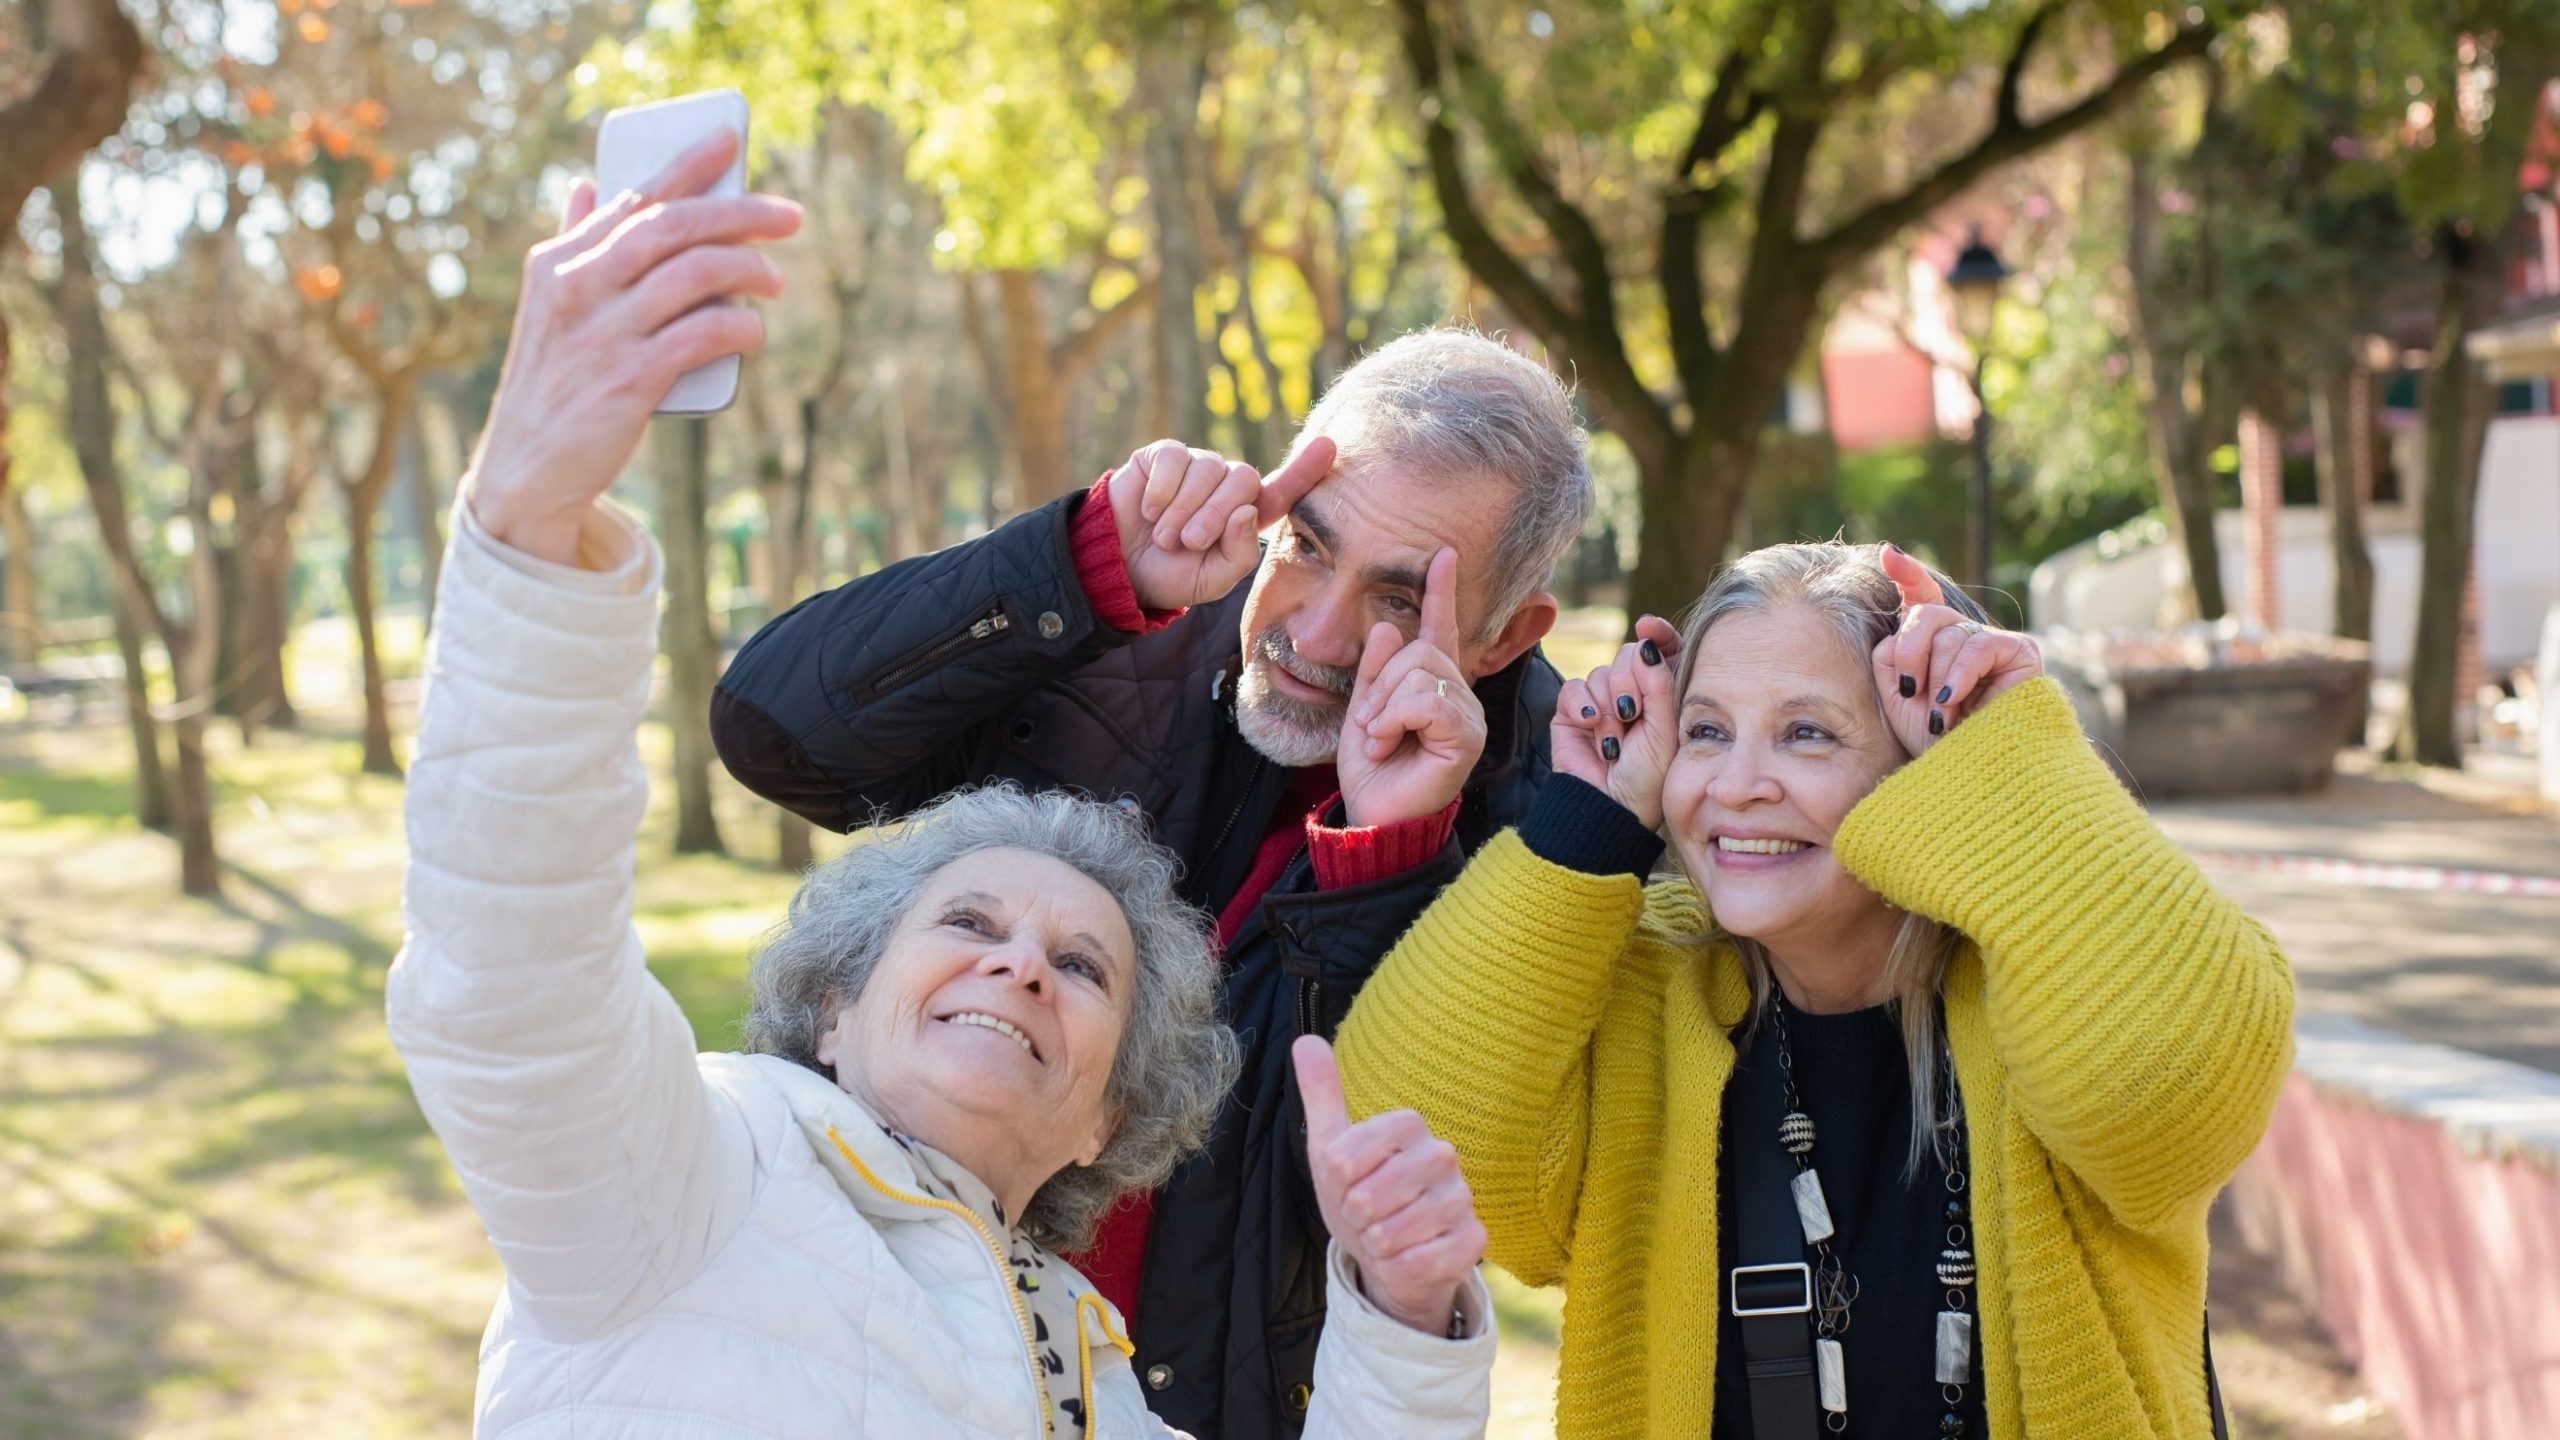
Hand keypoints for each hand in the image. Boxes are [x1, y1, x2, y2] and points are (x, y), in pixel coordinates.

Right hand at [462, 130, 803, 563]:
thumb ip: (573, 245)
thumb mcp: (549, 306)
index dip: (687, 165)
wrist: (526, 468)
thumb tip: (583, 185)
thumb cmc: (553, 383)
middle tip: (789, 216)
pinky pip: (703, 334)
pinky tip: (755, 330)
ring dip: (749, 270)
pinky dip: (739, 326)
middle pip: (673, 226)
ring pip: (695, 273)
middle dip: (740, 212)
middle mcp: (578, 287)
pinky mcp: (629, 380)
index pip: (633, 197)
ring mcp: (603, 332)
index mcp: (559, 262)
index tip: (730, 140)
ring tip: (776, 280)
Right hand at [1107, 435, 1334, 610]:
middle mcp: (1226, 486)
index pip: (1283, 490)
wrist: (1119, 568)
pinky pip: (1175, 458)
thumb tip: (1247, 510)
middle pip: (1243, 480)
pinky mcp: (1164, 455)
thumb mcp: (1212, 579)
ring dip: (1184, 509)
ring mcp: (1197, 467)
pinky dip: (1162, 490)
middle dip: (1215, 515)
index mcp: (1246, 516)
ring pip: (1208, 469)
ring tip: (1165, 536)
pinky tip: (1150, 510)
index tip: (1328, 446)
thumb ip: (1240, 553)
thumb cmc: (1171, 575)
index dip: (1305, 469)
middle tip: (1189, 543)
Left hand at [1294, 1036, 1484, 1336]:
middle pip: (1368, 1197)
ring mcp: (1462, 1198)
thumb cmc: (1360, 1195)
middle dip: (1354, 1218)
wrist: (1390, 1255)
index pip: (1346, 1157)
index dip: (1336, 1182)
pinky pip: (1422, 1261)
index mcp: (1408, 1126)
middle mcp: (1442, 1155)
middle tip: (1364, 1217)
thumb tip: (1305, 1041)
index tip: (1345, 1185)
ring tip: (1384, 1237)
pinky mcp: (1474, 1240)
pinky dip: (1400, 1267)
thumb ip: (1321, 1094)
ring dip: (1376, 1244)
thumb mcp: (1331, 1147)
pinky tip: (1404, 1259)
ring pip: (1394, 1233)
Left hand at [1337, 548, 1485, 827]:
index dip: (1441, 592)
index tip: (1443, 555)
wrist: (1373, 813)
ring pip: (1422, 672)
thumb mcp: (1363, 708)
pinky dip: (1395, 718)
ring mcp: (1467, 714)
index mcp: (1433, 684)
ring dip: (1384, 706)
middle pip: (1420, 650)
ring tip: (1380, 738)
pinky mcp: (1467, 736)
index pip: (1440, 630)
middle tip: (1371, 723)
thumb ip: (1375, 669)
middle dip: (1382, 683)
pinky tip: (1389, 743)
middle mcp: (1457, 694)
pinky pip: (1428, 700)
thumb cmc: (1373, 768)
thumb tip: (1385, 625)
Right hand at [1552, 615, 1681, 829]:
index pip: (1662, 651)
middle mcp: (1633, 695)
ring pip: (1601, 673)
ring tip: (1613, 740)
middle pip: (1627, 656)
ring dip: (1607, 707)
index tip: (1649, 625)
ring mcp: (1601, 702)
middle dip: (1629, 683)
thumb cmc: (1647, 777)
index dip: (1657, 635)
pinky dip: (1582, 705)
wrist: (1609, 806)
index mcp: (1663, 696)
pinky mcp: (1572, 712)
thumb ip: (1659, 683)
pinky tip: (1592, 726)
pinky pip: (1574, 688)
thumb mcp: (1664, 729)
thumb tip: (1646, 642)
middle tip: (1631, 714)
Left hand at [1871, 544, 2043, 755]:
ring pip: (1949, 632)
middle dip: (1909, 651)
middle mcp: (1964, 638)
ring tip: (1941, 715)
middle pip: (1926, 613)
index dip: (1909, 575)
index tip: (1888, 554)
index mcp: (1934, 645)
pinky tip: (1953, 700)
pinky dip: (1959, 674)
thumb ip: (1892, 651)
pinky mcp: (2021, 652)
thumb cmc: (1933, 741)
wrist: (1969, 772)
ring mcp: (1994, 642)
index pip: (1923, 598)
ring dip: (1936, 678)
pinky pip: (1978, 645)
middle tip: (1911, 691)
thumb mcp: (1897, 693)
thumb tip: (1905, 610)